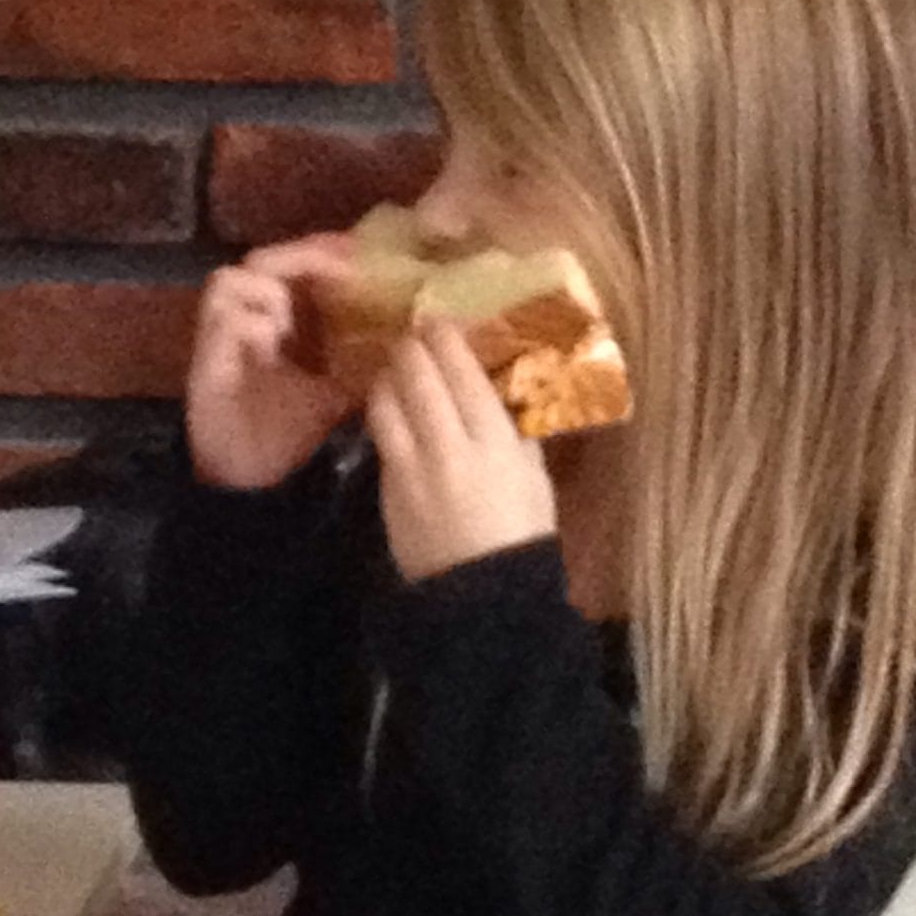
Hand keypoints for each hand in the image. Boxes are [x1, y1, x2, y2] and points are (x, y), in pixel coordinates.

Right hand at [187, 237, 358, 490]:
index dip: (322, 250)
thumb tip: (405, 339)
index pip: (293, 263)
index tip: (360, 253)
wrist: (249, 482)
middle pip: (262, 259)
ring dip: (269, 291)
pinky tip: (272, 347)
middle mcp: (241, 319)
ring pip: (231, 279)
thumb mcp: (336, 390)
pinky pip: (226, 320)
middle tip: (342, 267)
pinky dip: (253, 325)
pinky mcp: (205, 362)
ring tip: (293, 322)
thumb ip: (360, 360)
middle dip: (302, 256)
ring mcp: (218, 338)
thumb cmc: (287, 434)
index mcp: (272, 320)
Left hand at [368, 322, 556, 582]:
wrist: (482, 595)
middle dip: (411, 348)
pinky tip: (390, 408)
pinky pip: (383, 438)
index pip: (462, 374)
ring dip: (388, 377)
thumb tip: (499, 386)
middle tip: (410, 334)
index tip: (438, 321)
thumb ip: (514, 428)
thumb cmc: (521, 533)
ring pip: (388, 403)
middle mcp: (449, 448)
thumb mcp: (533, 474)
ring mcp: (411, 469)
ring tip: (394, 367)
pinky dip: (384, 414)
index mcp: (495, 442)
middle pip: (419, 379)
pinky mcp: (388, 489)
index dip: (445, 340)